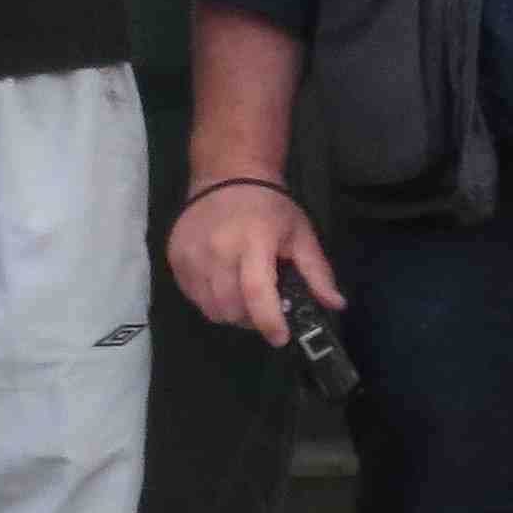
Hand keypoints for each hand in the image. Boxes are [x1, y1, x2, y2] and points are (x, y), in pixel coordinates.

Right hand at [168, 176, 337, 348]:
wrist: (228, 175)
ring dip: (231, 313)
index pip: (256, 293)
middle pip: (231, 308)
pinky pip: (192, 296)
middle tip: (265, 311)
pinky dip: (210, 301)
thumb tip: (336, 304)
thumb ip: (318, 272)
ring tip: (245, 298)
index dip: (268, 322)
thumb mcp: (301, 235)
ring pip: (210, 308)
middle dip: (252, 320)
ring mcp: (192, 254)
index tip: (280, 338)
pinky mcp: (175, 257)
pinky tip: (224, 286)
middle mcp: (218, 250)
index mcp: (254, 243)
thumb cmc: (270, 206)